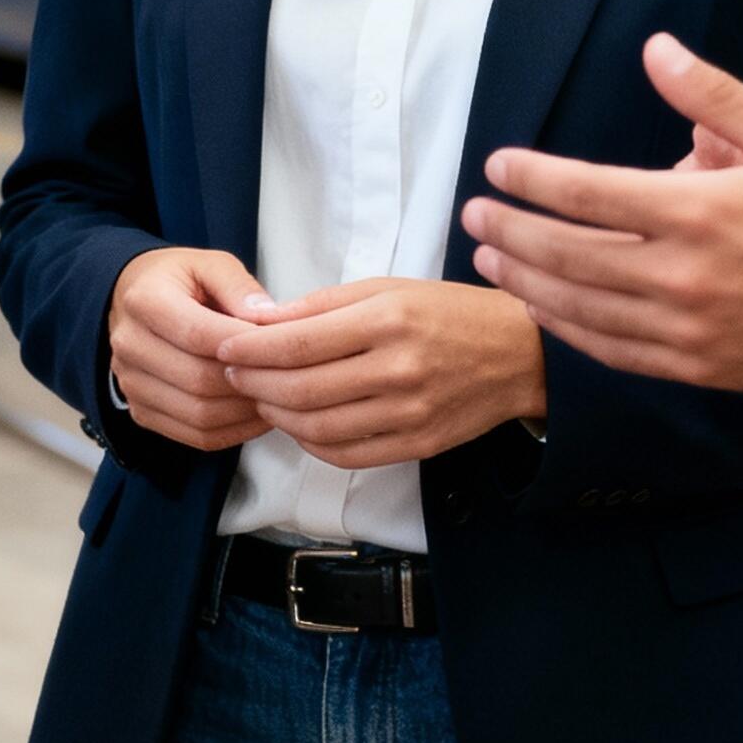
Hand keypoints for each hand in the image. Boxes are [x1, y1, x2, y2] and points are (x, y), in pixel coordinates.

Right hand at [104, 247, 271, 449]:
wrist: (135, 299)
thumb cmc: (179, 281)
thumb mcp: (211, 264)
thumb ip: (239, 287)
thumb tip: (268, 318)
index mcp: (145, 300)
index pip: (198, 334)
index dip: (246, 346)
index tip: (283, 346)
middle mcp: (130, 345)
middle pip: (199, 379)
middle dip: (250, 381)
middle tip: (288, 376)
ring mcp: (131, 384)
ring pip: (199, 414)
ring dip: (245, 412)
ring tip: (277, 395)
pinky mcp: (142, 412)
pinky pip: (195, 436)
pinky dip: (234, 432)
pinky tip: (257, 415)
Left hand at [212, 278, 545, 468]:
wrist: (518, 354)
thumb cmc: (448, 311)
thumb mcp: (388, 288)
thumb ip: (323, 305)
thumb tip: (262, 320)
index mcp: (388, 320)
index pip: (298, 342)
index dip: (251, 350)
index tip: (224, 348)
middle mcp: (398, 369)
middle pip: (302, 389)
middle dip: (254, 385)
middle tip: (231, 376)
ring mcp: (410, 413)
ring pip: (319, 428)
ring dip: (277, 417)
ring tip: (260, 400)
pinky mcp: (418, 444)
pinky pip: (348, 455)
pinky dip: (312, 444)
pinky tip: (298, 425)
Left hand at [459, 35, 742, 397]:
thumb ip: (713, 96)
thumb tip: (654, 49)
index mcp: (699, 213)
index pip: (586, 193)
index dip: (532, 180)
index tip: (496, 167)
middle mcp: (683, 277)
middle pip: (568, 254)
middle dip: (511, 231)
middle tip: (473, 214)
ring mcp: (687, 331)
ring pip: (581, 308)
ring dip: (527, 283)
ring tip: (491, 259)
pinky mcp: (698, 369)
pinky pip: (614, 352)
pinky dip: (570, 330)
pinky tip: (547, 310)